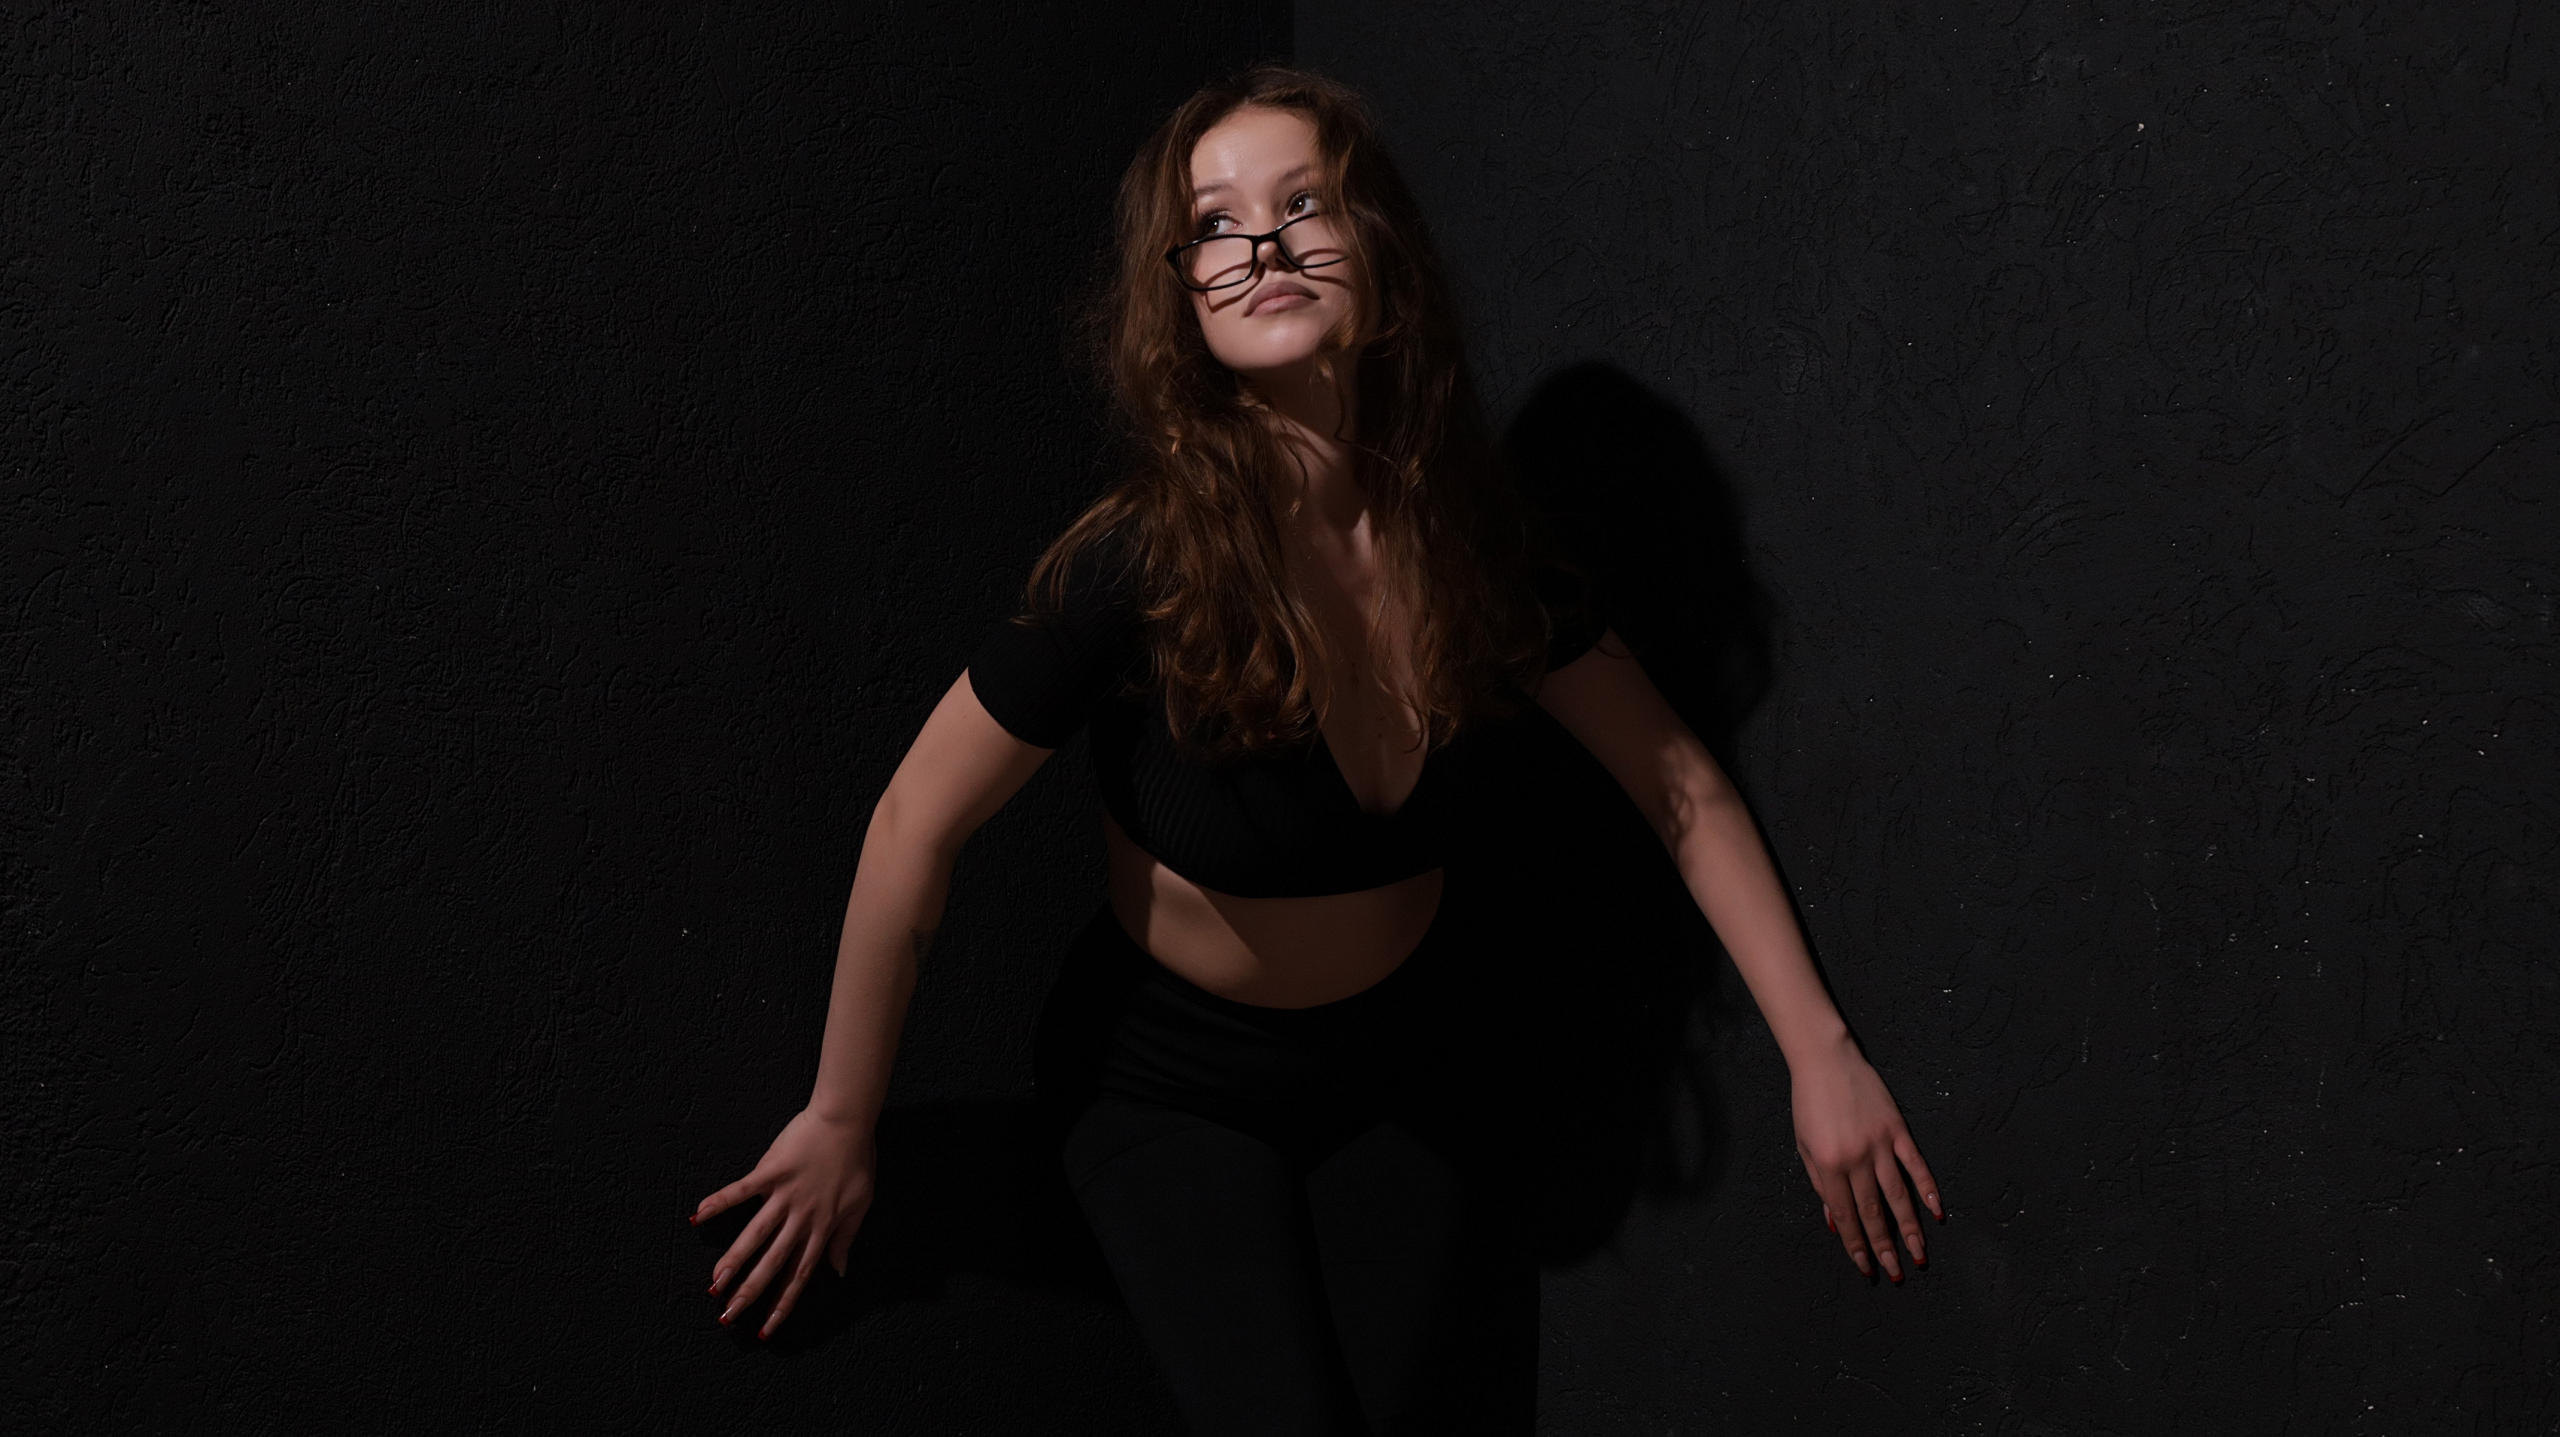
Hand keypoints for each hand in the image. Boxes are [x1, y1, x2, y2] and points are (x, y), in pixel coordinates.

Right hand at [692, 1106, 877, 1337]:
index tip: (766, 1329)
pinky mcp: (771, 1171)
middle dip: (750, 1293)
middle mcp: (801, 1218)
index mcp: (822, 1228)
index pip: (799, 1275)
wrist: (847, 1120)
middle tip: (728, 1317)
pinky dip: (720, 1202)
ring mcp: (784, 1195)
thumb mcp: (860, 1204)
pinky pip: (741, 1190)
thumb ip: (846, 1239)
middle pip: (773, 1263)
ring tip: (714, 1285)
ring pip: (755, 1235)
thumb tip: (839, 1272)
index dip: (783, 1304)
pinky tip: (697, 1216)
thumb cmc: (857, 1160)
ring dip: (734, 1261)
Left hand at [1790, 1038, 1941, 1282]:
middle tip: (1897, 1273)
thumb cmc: (1808, 1104)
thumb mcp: (1804, 1146)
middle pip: (1873, 1211)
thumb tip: (1835, 1223)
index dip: (1856, 1244)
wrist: (1825, 1060)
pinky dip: (1928, 1189)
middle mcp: (1856, 1158)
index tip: (1866, 1267)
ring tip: (1920, 1254)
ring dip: (1910, 1228)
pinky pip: (1916, 1164)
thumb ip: (1821, 1185)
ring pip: (1898, 1195)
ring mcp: (1880, 1143)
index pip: (1845, 1215)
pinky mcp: (1897, 1129)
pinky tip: (1937, 1211)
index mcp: (1828, 1165)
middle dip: (1884, 1246)